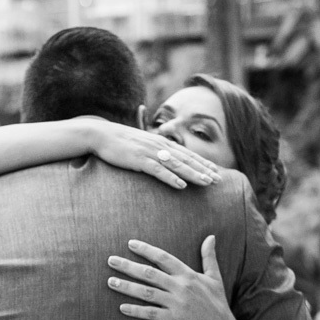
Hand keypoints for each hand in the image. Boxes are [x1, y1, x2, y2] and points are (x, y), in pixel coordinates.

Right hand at [81, 118, 221, 189]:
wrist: (100, 135)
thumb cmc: (119, 142)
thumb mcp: (140, 144)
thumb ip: (153, 149)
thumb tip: (161, 158)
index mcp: (161, 142)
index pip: (187, 153)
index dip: (202, 163)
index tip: (216, 172)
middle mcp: (159, 145)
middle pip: (186, 159)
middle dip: (204, 170)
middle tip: (219, 180)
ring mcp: (150, 152)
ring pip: (177, 165)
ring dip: (193, 174)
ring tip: (207, 183)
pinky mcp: (139, 160)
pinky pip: (158, 170)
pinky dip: (171, 177)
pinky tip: (181, 185)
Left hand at [107, 236, 242, 319]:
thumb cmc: (217, 304)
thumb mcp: (215, 278)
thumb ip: (209, 257)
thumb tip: (211, 236)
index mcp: (189, 275)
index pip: (164, 258)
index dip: (146, 250)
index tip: (130, 244)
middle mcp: (181, 287)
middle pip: (150, 273)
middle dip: (128, 266)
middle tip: (110, 260)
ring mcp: (177, 303)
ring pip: (147, 293)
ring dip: (127, 287)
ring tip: (110, 282)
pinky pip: (151, 314)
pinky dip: (136, 311)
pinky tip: (122, 308)